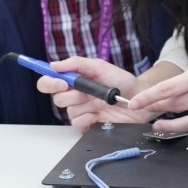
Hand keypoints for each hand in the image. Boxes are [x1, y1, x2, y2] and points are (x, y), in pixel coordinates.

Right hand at [36, 57, 153, 130]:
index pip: (49, 81)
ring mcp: (82, 110)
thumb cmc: (122, 81)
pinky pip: (76, 124)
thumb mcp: (100, 66)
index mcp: (75, 80)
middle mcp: (75, 95)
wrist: (139, 99)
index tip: (61, 83)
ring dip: (85, 106)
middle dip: (74, 95)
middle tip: (89, 93)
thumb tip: (53, 65)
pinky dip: (87, 119)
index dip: (49, 83)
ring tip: (100, 102)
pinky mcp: (88, 123)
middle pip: (57, 99)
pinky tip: (98, 114)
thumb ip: (76, 63)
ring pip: (69, 111)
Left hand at [128, 46, 187, 135]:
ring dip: (171, 126)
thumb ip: (186, 81)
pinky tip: (185, 126)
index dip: (149, 98)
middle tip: (145, 113)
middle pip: (178, 107)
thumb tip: (162, 96)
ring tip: (159, 126)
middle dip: (158, 111)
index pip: (170, 89)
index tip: (134, 105)